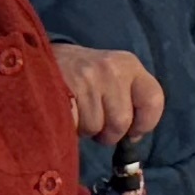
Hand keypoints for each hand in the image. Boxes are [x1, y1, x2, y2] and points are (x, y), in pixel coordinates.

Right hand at [50, 45, 165, 143]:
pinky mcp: (63, 90)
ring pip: (95, 128)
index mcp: (129, 65)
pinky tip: (66, 114)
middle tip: (96, 124)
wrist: (41, 58)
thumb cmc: (84, 76)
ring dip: (86, 130)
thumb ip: (129, 100)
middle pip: (121, 122)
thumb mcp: (113, 77)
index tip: (133, 133)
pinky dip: (70, 128)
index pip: (153, 100)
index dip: (144, 124)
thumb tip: (133, 136)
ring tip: (78, 113)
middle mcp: (110, 68)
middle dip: (109, 134)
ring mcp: (86, 78)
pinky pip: (74, 126)